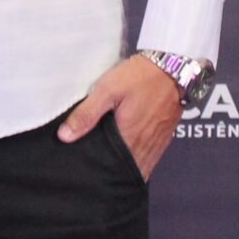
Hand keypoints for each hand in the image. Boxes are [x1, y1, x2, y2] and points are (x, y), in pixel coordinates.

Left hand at [57, 53, 181, 179]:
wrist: (173, 65)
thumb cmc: (140, 76)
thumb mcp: (107, 90)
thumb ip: (87, 114)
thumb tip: (65, 136)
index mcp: (130, 138)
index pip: (113, 167)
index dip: (101, 172)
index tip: (89, 173)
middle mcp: (146, 145)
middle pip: (128, 170)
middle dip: (114, 173)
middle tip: (98, 172)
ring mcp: (158, 141)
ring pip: (141, 165)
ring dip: (128, 168)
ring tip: (111, 168)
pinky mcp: (165, 134)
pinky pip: (152, 156)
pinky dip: (140, 160)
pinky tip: (129, 156)